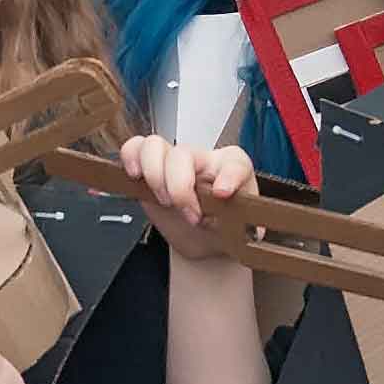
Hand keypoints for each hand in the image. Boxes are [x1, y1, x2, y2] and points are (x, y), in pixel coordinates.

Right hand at [117, 132, 257, 264]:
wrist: (207, 239)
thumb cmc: (226, 228)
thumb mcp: (244, 231)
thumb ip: (248, 228)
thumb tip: (253, 233)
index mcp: (232, 167)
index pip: (233, 162)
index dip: (226, 176)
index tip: (222, 194)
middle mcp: (202, 158)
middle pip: (183, 154)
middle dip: (180, 188)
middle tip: (190, 216)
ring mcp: (173, 160)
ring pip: (153, 145)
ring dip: (154, 175)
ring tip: (164, 200)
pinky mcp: (148, 168)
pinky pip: (133, 148)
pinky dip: (129, 158)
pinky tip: (135, 177)